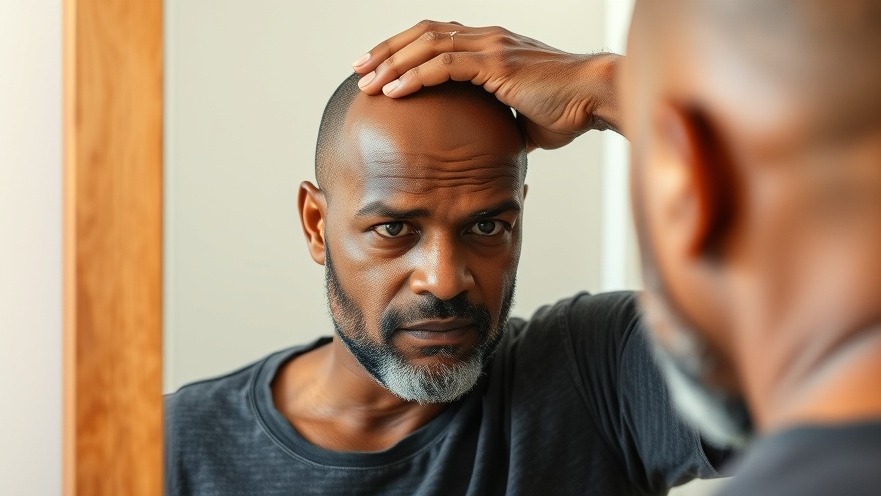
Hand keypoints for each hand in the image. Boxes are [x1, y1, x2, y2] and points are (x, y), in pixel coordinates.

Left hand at [352, 20, 622, 150]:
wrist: (594, 100)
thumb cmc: (565, 110)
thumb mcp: (518, 117)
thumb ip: (494, 122)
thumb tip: (481, 144)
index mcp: (488, 46)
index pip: (435, 38)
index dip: (403, 51)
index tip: (379, 70)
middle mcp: (485, 39)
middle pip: (422, 34)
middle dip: (386, 51)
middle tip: (359, 70)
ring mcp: (489, 47)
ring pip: (426, 45)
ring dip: (391, 63)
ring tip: (367, 82)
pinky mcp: (495, 63)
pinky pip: (444, 65)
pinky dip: (414, 77)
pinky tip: (394, 91)